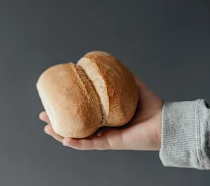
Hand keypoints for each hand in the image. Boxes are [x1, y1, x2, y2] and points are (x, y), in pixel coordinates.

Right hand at [39, 76, 163, 150]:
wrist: (165, 121)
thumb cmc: (151, 106)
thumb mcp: (133, 87)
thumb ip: (123, 77)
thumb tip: (111, 64)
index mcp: (105, 115)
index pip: (82, 113)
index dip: (68, 109)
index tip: (55, 102)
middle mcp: (103, 127)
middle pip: (76, 126)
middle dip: (59, 122)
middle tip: (44, 116)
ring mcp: (106, 137)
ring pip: (79, 137)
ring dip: (62, 134)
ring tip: (48, 128)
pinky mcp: (111, 143)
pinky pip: (91, 145)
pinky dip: (77, 143)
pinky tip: (65, 139)